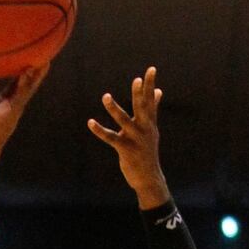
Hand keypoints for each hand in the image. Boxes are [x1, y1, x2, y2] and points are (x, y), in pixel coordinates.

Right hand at [0, 65, 48, 154]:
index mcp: (14, 103)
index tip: (43, 58)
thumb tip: (30, 69)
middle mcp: (0, 101)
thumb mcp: (14, 106)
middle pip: (10, 81)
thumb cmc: (0, 126)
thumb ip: (22, 89)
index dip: (35, 73)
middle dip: (15, 68)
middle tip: (19, 51)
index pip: (27, 85)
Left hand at [87, 66, 169, 207]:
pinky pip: (110, 138)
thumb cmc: (148, 151)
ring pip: (123, 120)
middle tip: (136, 80)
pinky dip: (100, 130)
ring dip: (114, 109)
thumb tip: (158, 91)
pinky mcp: (125, 150)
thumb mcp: (152, 128)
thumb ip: (153, 109)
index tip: (150, 69)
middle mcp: (144, 129)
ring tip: (106, 96)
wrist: (149, 178)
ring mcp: (135, 139)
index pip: (150, 100)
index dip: (149, 85)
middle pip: (141, 108)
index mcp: (149, 122)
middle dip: (139, 94)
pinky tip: (90, 122)